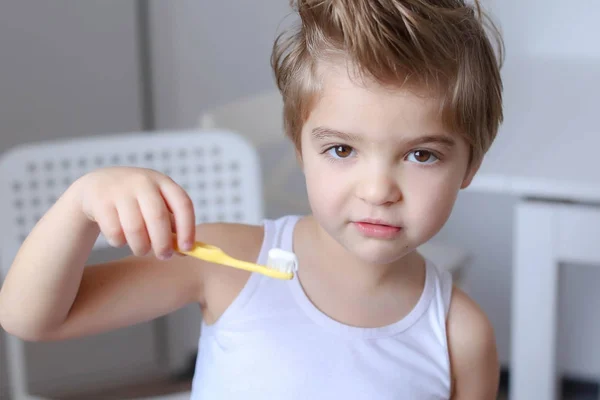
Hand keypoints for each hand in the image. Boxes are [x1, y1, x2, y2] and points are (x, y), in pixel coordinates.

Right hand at [76, 167, 194, 258]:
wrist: (97, 186)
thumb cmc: (136, 201)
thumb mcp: (156, 205)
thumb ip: (172, 227)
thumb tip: (185, 251)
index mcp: (163, 182)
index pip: (182, 204)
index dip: (187, 228)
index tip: (187, 248)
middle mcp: (143, 182)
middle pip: (158, 217)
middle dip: (163, 243)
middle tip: (164, 256)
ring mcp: (120, 190)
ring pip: (135, 229)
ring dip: (141, 247)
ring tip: (141, 249)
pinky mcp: (100, 202)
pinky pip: (114, 233)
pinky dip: (120, 242)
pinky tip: (120, 238)